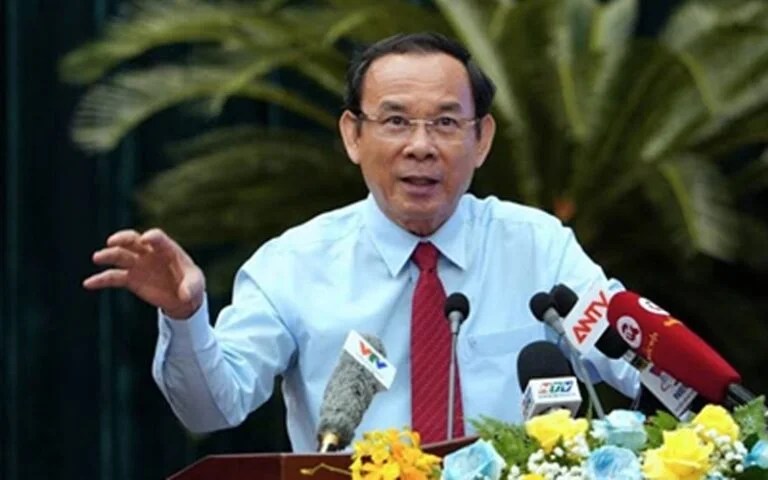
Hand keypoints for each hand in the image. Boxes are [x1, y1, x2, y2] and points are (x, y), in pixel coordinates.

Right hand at [84, 228, 204, 318]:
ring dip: (108, 255)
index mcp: (167, 249)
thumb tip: (185, 295)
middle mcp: (149, 253)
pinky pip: (113, 277)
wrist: (183, 298)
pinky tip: (89, 283)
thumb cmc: (191, 284)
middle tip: (112, 241)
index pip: (157, 238)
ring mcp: (138, 265)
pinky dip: (101, 280)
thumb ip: (191, 287)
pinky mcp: (131, 279)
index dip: (151, 237)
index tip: (145, 239)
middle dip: (123, 239)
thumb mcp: (196, 285)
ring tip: (97, 258)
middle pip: (133, 241)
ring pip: (120, 256)